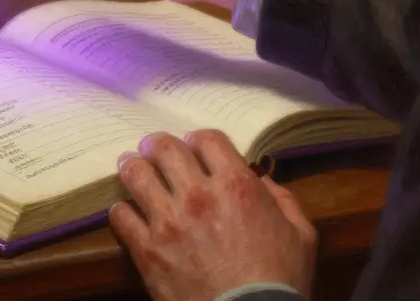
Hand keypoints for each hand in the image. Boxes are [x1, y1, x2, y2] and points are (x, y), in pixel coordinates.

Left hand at [111, 131, 316, 300]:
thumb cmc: (280, 281)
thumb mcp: (300, 235)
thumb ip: (283, 200)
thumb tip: (263, 181)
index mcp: (237, 186)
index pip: (206, 138)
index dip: (198, 140)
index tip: (193, 148)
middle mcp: (198, 195)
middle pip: (163, 147)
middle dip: (157, 144)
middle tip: (153, 149)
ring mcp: (168, 221)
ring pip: (134, 173)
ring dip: (133, 167)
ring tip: (132, 169)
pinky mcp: (146, 249)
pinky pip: (120, 215)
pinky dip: (123, 210)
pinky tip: (129, 213)